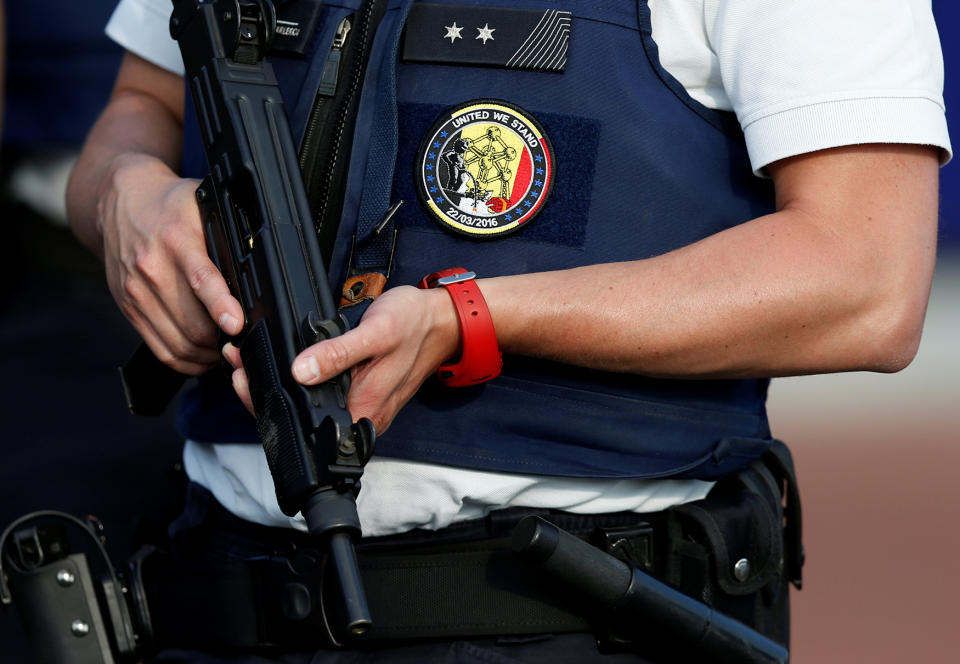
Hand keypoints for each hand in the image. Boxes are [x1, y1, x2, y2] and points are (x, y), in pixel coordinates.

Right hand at [98, 153, 243, 373]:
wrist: (120, 202)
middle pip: (192, 323)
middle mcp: (152, 267)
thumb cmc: (171, 205)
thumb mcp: (203, 205)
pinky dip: (185, 360)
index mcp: (177, 239)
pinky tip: (202, 356)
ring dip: (207, 355)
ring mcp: (136, 292)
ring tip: (225, 351)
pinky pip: (159, 348)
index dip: (220, 305)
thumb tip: (259, 265)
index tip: (236, 324)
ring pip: (178, 342)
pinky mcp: (128, 307)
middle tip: (244, 343)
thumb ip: (228, 234)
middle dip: (222, 340)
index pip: (201, 278)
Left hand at [224, 285, 458, 432]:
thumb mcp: (376, 334)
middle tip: (237, 364)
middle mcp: (359, 416)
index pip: (304, 425)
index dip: (267, 406)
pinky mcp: (356, 393)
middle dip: (262, 394)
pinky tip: (278, 364)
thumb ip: (338, 355)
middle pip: (300, 420)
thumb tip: (301, 372)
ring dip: (274, 386)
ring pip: (306, 407)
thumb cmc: (413, 326)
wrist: (439, 322)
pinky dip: (294, 380)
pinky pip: (318, 395)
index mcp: (362, 411)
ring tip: (247, 360)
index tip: (243, 380)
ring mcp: (358, 406)